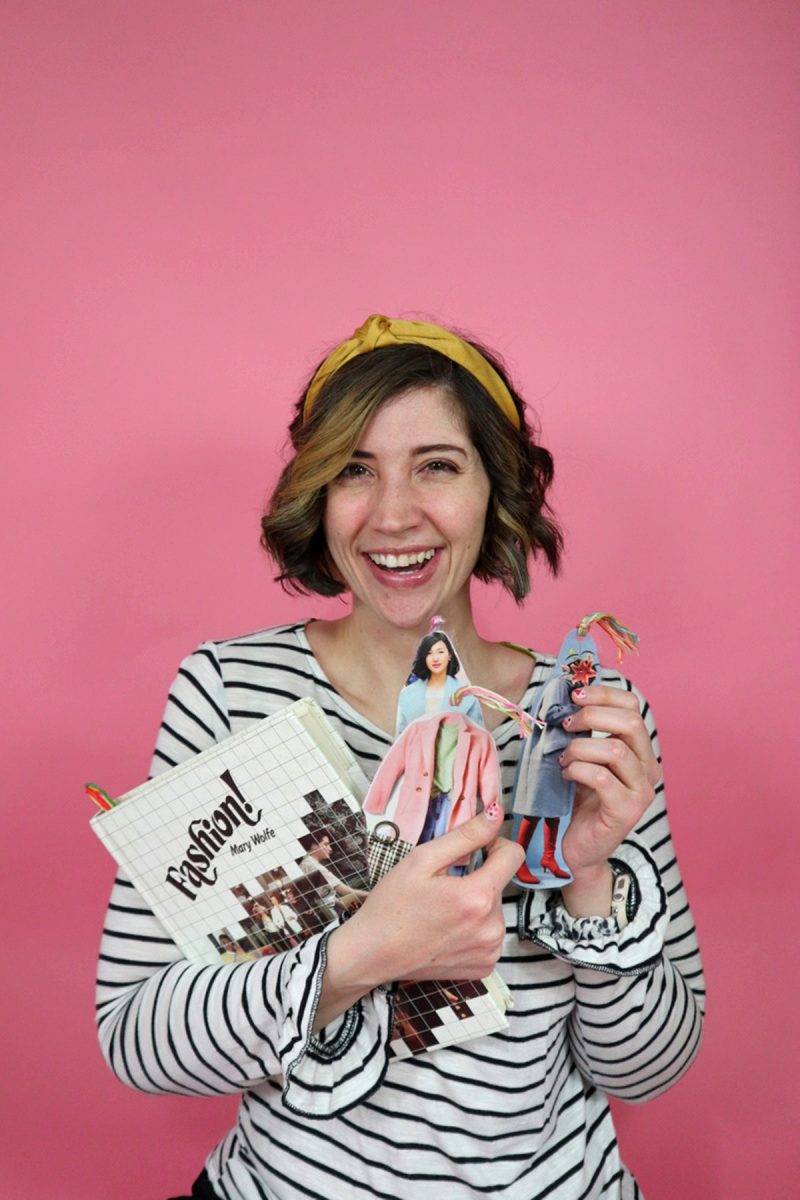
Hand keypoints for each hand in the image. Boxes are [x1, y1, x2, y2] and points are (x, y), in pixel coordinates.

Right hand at [315, 807, 522, 1029]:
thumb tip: (495, 814)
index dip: (494, 845)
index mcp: (478, 897)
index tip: (474, 851)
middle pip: (499, 883)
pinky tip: (447, 931)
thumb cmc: (391, 905)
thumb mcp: (422, 860)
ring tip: (442, 911)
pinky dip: (474, 928)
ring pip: (495, 909)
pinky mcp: (485, 966)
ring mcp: (490, 950)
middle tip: (443, 888)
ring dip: (476, 904)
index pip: (513, 855)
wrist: (373, 954)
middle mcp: (492, 927)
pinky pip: (490, 934)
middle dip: (477, 879)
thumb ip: (465, 836)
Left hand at [559, 685, 659, 913]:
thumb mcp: (583, 758)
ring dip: (579, 748)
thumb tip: (568, 696)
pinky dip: (578, 770)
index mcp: (640, 750)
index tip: (574, 694)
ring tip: (563, 760)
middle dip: (591, 716)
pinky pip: (602, 777)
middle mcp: (648, 769)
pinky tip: (566, 776)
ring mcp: (641, 791)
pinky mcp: (626, 811)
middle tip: (565, 726)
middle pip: (630, 722)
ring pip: (615, 749)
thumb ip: (584, 732)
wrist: (576, 847)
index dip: (604, 694)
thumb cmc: (578, 799)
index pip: (633, 706)